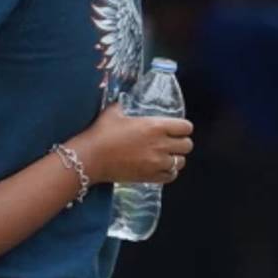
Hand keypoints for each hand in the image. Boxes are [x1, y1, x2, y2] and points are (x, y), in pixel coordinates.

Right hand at [70, 103, 193, 184]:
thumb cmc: (100, 133)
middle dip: (180, 143)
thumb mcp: (113, 113)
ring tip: (164, 155)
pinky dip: (168, 172)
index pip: (186, 127)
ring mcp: (158, 163)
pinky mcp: (152, 177)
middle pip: (187, 145)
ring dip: (174, 158)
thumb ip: (123, 106)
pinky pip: (171, 176)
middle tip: (171, 142)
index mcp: (155, 126)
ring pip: (181, 162)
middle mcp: (161, 145)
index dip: (182, 127)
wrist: (90, 158)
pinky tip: (159, 167)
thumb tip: (123, 100)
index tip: (176, 128)